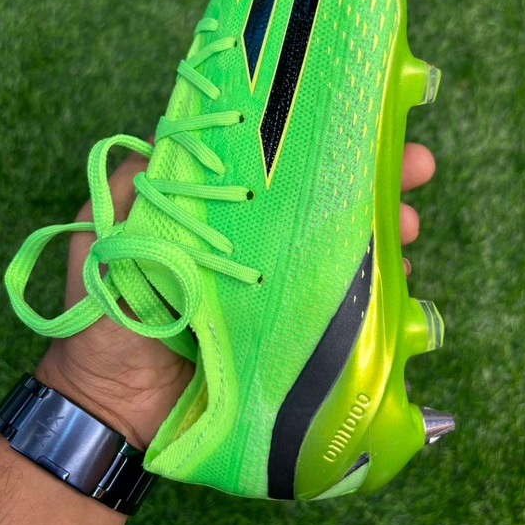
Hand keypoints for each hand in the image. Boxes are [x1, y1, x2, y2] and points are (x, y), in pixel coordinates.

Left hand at [36, 141, 434, 449]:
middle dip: (372, 177)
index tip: (357, 120)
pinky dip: (374, 286)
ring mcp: (278, 285)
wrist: (115, 404)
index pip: (276, 166)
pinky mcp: (291, 327)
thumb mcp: (108, 238)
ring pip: (339, 245)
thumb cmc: (107, 314)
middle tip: (417, 165)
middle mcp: (256, 241)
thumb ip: (133, 188)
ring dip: (382, 228)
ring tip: (412, 222)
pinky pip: (340, 299)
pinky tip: (399, 274)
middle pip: (319, 200)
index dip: (316, 143)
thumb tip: (168, 136)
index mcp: (219, 213)